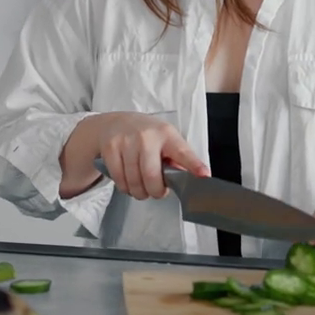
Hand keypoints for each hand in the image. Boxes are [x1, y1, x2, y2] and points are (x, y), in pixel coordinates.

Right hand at [64, 112, 208, 200]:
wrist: (116, 122)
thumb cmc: (147, 135)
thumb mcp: (166, 139)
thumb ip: (178, 158)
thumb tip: (193, 178)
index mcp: (167, 134)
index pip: (183, 152)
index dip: (194, 165)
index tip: (204, 175)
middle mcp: (147, 136)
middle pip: (152, 176)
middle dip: (155, 191)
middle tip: (157, 192)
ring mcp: (126, 141)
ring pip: (134, 181)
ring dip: (139, 192)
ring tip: (142, 189)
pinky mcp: (111, 148)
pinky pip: (119, 179)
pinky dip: (125, 187)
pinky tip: (129, 183)